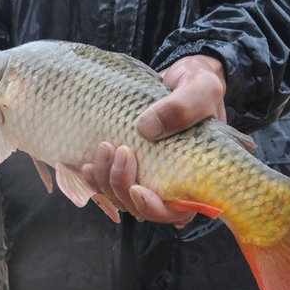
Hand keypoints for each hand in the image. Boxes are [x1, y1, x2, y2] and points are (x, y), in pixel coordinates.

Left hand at [83, 54, 225, 225]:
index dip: (154, 208)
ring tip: (104, 148)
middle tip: (120, 152)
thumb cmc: (197, 86)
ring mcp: (144, 176)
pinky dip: (94, 179)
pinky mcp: (124, 166)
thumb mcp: (201, 88)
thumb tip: (146, 130)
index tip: (138, 189)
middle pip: (139, 207)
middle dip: (122, 187)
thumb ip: (183, 107)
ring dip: (106, 180)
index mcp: (195, 176)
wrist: (177, 77)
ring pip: (119, 197)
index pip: (177, 212)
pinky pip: (105, 185)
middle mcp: (168, 182)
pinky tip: (89, 164)